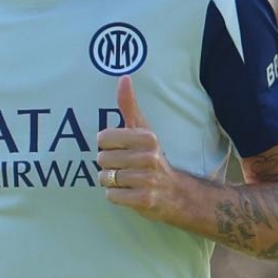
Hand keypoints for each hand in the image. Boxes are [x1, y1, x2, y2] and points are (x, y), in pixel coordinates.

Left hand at [96, 76, 189, 224]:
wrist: (176, 193)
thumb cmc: (152, 157)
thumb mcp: (142, 130)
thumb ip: (129, 106)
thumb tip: (123, 77)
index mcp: (147, 137)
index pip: (103, 138)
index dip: (108, 145)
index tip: (122, 149)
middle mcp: (148, 157)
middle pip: (101, 159)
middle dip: (108, 165)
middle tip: (126, 167)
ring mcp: (147, 179)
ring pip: (104, 178)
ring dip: (111, 181)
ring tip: (128, 180)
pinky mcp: (143, 200)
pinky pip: (111, 195)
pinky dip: (115, 196)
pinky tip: (129, 192)